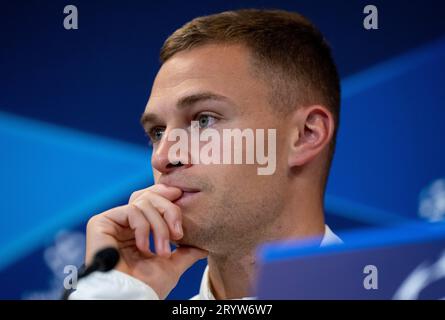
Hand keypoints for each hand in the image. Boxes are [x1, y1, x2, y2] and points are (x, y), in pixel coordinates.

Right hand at [85, 184, 207, 298]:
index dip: (166, 195)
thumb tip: (204, 246)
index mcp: (138, 229)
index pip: (152, 200)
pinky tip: (143, 247)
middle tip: (178, 234)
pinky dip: (143, 228)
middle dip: (169, 211)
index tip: (180, 194)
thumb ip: (186, 252)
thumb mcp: (173, 265)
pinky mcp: (100, 223)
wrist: (132, 297)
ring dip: (159, 227)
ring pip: (143, 203)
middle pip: (149, 196)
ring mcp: (112, 222)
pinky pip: (130, 211)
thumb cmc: (149, 286)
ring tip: (162, 251)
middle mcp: (124, 223)